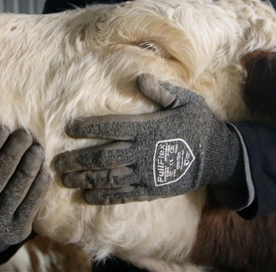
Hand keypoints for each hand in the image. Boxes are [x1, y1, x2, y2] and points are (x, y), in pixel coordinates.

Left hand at [53, 74, 241, 204]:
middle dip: (78, 159)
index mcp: (148, 128)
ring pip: (109, 177)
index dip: (89, 127)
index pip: (112, 127)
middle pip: (103, 156)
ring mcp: (146, 173)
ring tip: (65, 179)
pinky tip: (87, 195)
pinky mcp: (151, 189)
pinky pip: (123, 194)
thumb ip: (161, 91)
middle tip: (56, 162)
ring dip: (85, 178)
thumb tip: (139, 78)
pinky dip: (104, 196)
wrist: (219, 155)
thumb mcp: (186, 100)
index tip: (68, 128)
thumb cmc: (199, 122)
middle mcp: (143, 152)